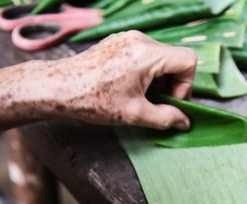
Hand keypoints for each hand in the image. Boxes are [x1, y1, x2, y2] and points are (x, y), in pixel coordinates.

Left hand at [51, 31, 196, 129]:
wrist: (58, 87)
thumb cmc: (94, 100)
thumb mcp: (134, 114)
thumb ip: (165, 118)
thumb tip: (185, 122)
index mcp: (147, 54)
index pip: (188, 61)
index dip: (186, 85)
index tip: (170, 101)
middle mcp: (140, 39)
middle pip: (175, 58)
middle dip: (173, 83)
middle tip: (157, 103)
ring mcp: (128, 37)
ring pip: (161, 56)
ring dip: (160, 78)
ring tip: (142, 96)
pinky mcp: (119, 41)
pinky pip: (145, 53)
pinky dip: (146, 71)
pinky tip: (130, 86)